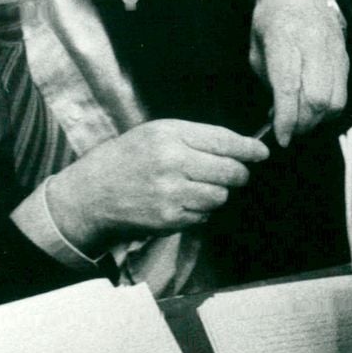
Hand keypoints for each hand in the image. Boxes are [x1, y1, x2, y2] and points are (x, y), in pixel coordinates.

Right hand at [47, 120, 266, 250]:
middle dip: (238, 174)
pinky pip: (204, 216)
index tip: (262, 153)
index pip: (224, 141)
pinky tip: (180, 204)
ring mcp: (171, 193)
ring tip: (195, 188)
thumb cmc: (126, 160)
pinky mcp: (169, 218)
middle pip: (230, 171)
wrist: (90, 195)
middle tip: (233, 175)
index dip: (249, 149)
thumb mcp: (155, 133)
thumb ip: (196, 137)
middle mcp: (171, 161)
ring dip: (216, 194)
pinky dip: (199, 212)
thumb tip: (241, 147)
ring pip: (221, 196)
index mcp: (169, 134)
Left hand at [249, 0, 348, 145]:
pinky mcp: (345, 59)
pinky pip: (342, 94)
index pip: (289, 86)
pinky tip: (314, 109)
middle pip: (317, 98)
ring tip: (302, 121)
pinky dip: (328, 110)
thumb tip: (278, 117)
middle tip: (290, 131)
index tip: (281, 137)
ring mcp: (334, 51)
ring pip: (335, 100)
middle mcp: (314, 43)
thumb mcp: (258, 50)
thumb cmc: (271, 24)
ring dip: (318, 120)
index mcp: (285, 37)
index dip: (286, 117)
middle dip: (303, 123)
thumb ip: (269, 83)